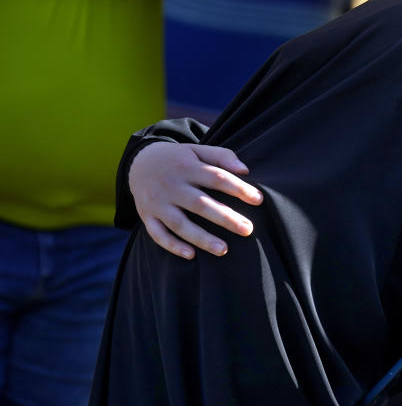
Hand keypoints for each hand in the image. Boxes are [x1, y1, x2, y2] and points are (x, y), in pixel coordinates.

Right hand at [128, 142, 262, 258]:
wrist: (138, 163)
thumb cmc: (179, 160)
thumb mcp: (197, 150)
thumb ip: (222, 156)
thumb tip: (245, 170)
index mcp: (187, 167)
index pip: (216, 178)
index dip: (238, 188)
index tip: (258, 200)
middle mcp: (171, 185)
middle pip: (200, 204)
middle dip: (225, 218)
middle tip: (248, 229)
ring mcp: (157, 203)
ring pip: (179, 223)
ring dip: (201, 238)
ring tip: (224, 250)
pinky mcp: (147, 216)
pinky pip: (158, 234)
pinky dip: (172, 245)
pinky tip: (191, 255)